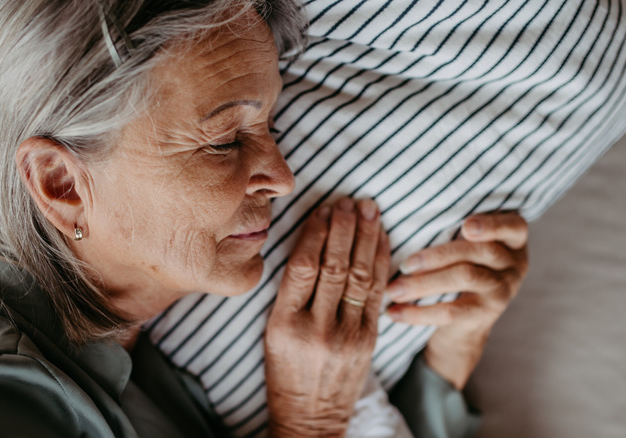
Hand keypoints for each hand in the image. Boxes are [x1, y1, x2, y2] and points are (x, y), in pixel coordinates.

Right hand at [265, 198, 389, 437]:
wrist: (311, 417)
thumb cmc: (285, 371)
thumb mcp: (272, 332)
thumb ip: (290, 293)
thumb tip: (311, 245)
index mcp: (284, 324)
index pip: (302, 266)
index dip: (315, 232)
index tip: (323, 209)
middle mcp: (317, 328)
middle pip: (335, 266)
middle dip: (344, 228)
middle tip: (349, 201)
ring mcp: (347, 335)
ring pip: (361, 276)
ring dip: (367, 237)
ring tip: (369, 210)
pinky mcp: (369, 340)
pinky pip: (378, 293)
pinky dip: (382, 262)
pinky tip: (383, 239)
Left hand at [386, 212, 528, 388]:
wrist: (464, 321)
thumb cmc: (455, 265)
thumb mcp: (461, 243)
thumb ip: (449, 227)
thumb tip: (396, 209)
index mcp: (511, 238)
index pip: (512, 226)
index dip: (491, 225)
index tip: (467, 227)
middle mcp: (513, 263)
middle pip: (479, 251)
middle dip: (437, 256)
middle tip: (404, 264)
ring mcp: (503, 289)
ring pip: (464, 278)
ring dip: (424, 283)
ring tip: (393, 290)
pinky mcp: (487, 314)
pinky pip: (452, 311)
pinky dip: (418, 312)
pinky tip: (394, 312)